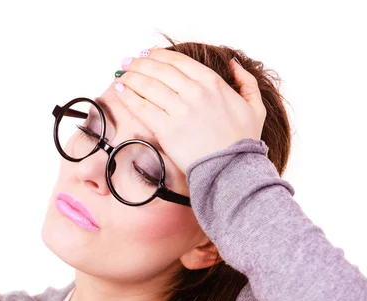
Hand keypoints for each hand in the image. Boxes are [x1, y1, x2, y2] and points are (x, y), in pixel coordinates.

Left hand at [114, 48, 266, 172]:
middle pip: (159, 70)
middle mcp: (194, 93)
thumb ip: (246, 82)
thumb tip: (234, 65)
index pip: (178, 61)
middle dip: (140, 64)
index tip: (147, 55)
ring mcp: (179, 111)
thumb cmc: (243, 143)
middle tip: (128, 63)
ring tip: (121, 75)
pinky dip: (128, 96)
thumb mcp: (255, 108)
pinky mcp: (167, 130)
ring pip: (148, 85)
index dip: (158, 55)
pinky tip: (120, 90)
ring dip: (131, 77)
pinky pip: (142, 108)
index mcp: (212, 83)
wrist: (232, 170)